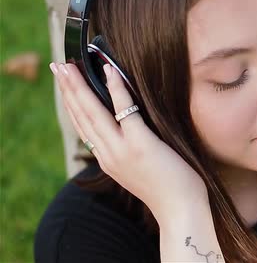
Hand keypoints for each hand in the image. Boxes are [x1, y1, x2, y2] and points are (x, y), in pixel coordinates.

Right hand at [50, 62, 206, 219]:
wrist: (180, 210)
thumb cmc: (169, 188)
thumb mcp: (140, 169)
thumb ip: (130, 149)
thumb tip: (132, 126)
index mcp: (107, 160)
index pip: (83, 127)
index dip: (72, 105)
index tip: (65, 86)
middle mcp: (108, 154)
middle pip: (82, 116)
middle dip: (68, 90)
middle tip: (57, 66)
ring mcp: (122, 149)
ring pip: (94, 112)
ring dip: (80, 86)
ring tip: (69, 66)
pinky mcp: (140, 144)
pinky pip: (125, 111)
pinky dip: (116, 89)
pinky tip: (109, 71)